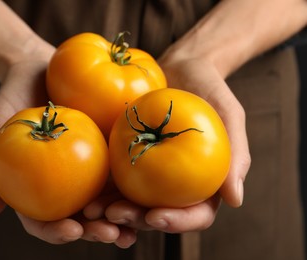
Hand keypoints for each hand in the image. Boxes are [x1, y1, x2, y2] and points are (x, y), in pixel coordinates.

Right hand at [0, 58, 136, 247]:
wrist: (40, 66)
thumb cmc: (13, 96)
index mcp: (38, 184)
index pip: (44, 219)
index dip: (56, 231)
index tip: (72, 230)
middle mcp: (65, 182)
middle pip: (80, 217)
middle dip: (96, 231)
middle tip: (112, 235)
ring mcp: (89, 167)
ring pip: (106, 201)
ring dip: (121, 219)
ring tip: (135, 228)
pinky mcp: (109, 149)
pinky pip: (124, 168)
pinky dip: (135, 186)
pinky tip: (149, 194)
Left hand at [85, 54, 249, 233]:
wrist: (179, 67)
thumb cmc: (209, 88)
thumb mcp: (228, 113)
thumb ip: (236, 153)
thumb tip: (235, 199)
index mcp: (203, 183)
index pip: (195, 214)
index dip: (177, 223)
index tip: (154, 216)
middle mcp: (175, 184)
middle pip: (157, 214)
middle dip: (135, 221)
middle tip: (114, 214)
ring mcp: (149, 174)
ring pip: (132, 203)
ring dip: (112, 212)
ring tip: (92, 210)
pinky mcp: (127, 159)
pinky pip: (114, 179)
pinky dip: (100, 189)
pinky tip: (84, 191)